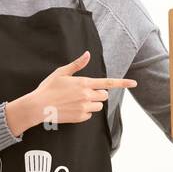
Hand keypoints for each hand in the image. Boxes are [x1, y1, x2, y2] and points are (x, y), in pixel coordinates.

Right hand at [6, 51, 136, 136]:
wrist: (38, 107)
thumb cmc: (48, 88)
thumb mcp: (61, 72)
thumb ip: (77, 64)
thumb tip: (87, 54)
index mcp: (84, 83)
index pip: (108, 83)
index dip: (123, 83)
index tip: (134, 83)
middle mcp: (87, 95)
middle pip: (104, 95)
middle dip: (98, 93)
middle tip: (83, 92)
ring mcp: (84, 108)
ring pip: (98, 106)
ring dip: (92, 103)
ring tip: (76, 100)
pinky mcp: (80, 118)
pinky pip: (90, 115)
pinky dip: (84, 112)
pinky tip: (72, 108)